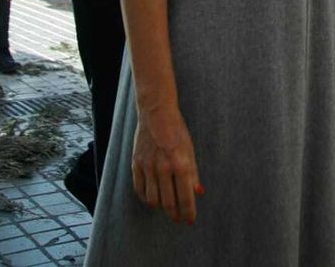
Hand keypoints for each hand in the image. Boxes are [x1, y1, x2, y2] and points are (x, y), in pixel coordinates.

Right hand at [132, 103, 202, 223]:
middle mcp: (163, 168)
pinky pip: (139, 189)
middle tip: (179, 218)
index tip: (190, 220)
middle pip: (168, 203)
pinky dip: (146, 198)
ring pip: (153, 200)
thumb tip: (198, 192)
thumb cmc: (177, 131)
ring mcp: (148, 167)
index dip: (188, 212)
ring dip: (161, 208)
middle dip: (175, 214)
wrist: (157, 114)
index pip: (185, 197)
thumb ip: (193, 173)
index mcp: (180, 164)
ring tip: (167, 208)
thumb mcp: (190, 150)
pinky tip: (153, 198)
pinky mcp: (136, 164)